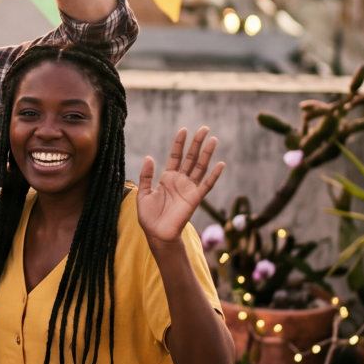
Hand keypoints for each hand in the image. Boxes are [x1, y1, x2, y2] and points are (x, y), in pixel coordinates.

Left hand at [137, 128, 224, 246]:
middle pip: (190, 158)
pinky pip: (206, 185)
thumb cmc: (149, 216)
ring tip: (213, 139)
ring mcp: (189, 189)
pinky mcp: (195, 199)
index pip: (175, 157)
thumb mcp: (143, 193)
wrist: (156, 234)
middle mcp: (180, 181)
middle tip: (204, 128)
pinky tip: (221, 164)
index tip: (184, 129)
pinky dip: (214, 175)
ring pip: (200, 167)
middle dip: (197, 143)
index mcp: (167, 178)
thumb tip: (150, 157)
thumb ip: (146, 176)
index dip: (179, 144)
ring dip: (207, 154)